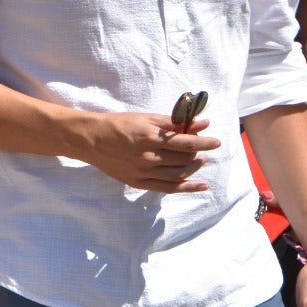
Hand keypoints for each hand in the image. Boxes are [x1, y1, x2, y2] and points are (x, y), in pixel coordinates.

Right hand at [77, 113, 221, 191]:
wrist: (91, 140)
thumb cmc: (119, 124)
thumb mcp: (146, 118)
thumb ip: (174, 122)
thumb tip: (201, 123)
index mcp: (150, 138)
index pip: (186, 143)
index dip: (204, 142)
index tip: (215, 141)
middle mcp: (148, 157)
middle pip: (184, 159)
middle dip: (198, 153)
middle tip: (202, 147)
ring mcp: (143, 173)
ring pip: (179, 174)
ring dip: (194, 168)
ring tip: (199, 161)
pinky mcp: (138, 183)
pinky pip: (168, 188)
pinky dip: (187, 187)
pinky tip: (200, 185)